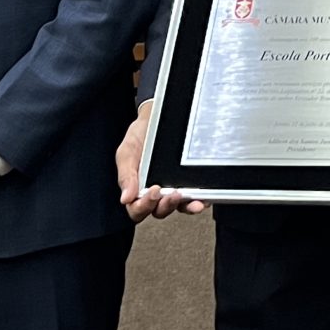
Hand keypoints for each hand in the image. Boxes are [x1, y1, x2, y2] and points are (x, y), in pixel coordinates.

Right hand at [118, 101, 206, 220]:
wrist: (156, 118)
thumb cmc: (140, 137)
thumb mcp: (127, 153)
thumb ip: (126, 176)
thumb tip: (125, 198)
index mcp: (137, 190)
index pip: (138, 209)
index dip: (144, 207)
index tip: (152, 192)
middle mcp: (156, 193)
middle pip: (160, 211)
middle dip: (166, 206)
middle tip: (172, 194)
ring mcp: (173, 187)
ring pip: (180, 207)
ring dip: (186, 207)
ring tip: (191, 200)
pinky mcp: (189, 181)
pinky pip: (196, 195)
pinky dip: (201, 199)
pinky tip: (204, 197)